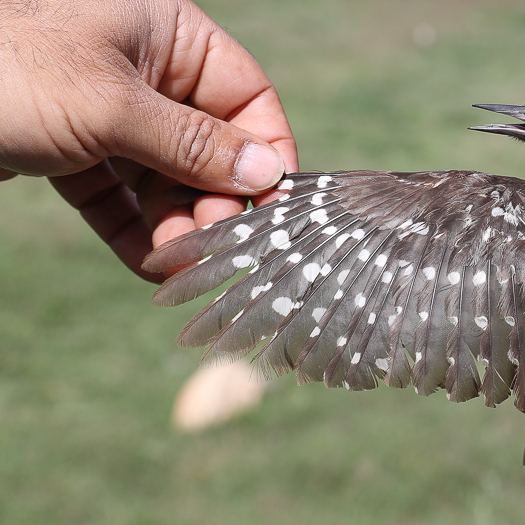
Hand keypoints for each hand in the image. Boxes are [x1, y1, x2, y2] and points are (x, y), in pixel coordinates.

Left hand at [0, 0, 297, 280]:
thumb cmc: (6, 67)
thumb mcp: (112, 106)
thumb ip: (195, 144)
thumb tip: (268, 174)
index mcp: (168, 34)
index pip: (246, 97)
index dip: (266, 153)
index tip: (274, 209)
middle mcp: (146, 70)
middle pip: (207, 145)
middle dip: (211, 200)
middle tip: (212, 247)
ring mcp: (107, 109)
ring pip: (163, 176)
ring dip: (173, 223)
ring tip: (173, 265)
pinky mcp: (72, 145)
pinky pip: (117, 192)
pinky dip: (131, 227)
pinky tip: (144, 264)